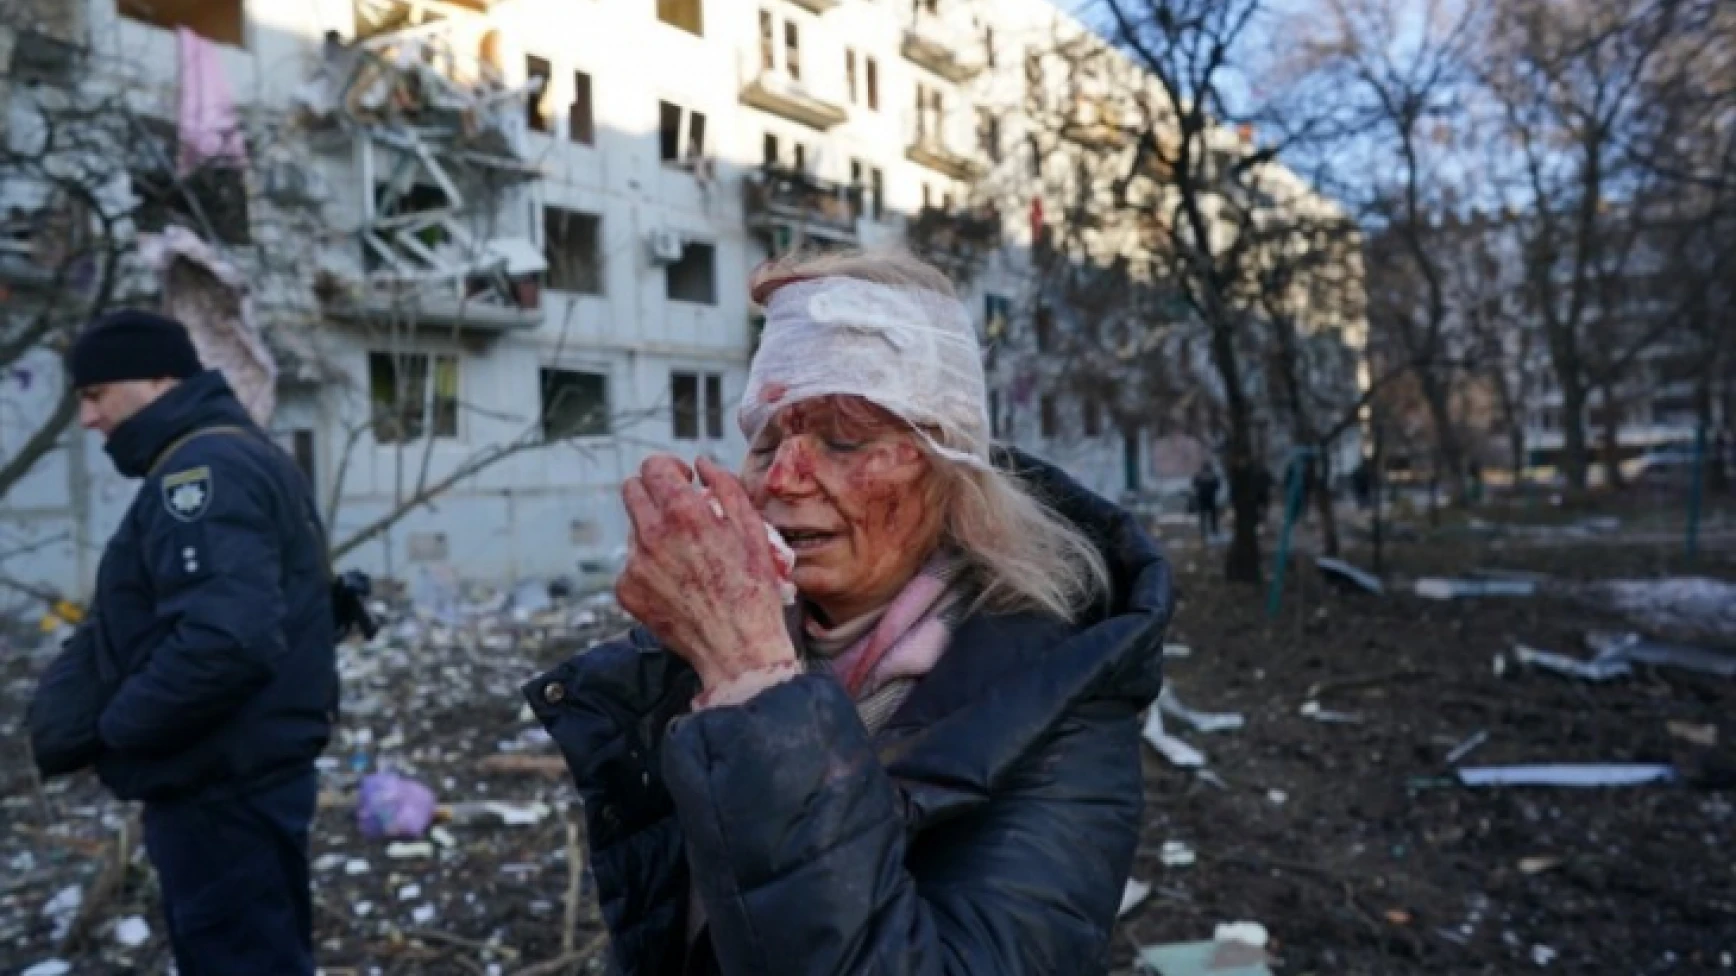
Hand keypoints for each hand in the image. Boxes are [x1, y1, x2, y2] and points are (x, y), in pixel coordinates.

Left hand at [616, 455, 795, 690]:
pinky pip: (631, 563)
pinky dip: (650, 565)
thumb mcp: (753, 530)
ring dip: (653, 530)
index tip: (684, 480)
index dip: (670, 467)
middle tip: (678, 509)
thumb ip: (726, 487)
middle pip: (632, 490)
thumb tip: (702, 463)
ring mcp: (634, 565)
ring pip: (633, 528)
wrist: (737, 648)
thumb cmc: (753, 590)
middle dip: (654, 491)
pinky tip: (677, 582)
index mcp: (684, 514)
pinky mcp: (626, 590)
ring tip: (685, 555)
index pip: (653, 467)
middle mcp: (652, 536)